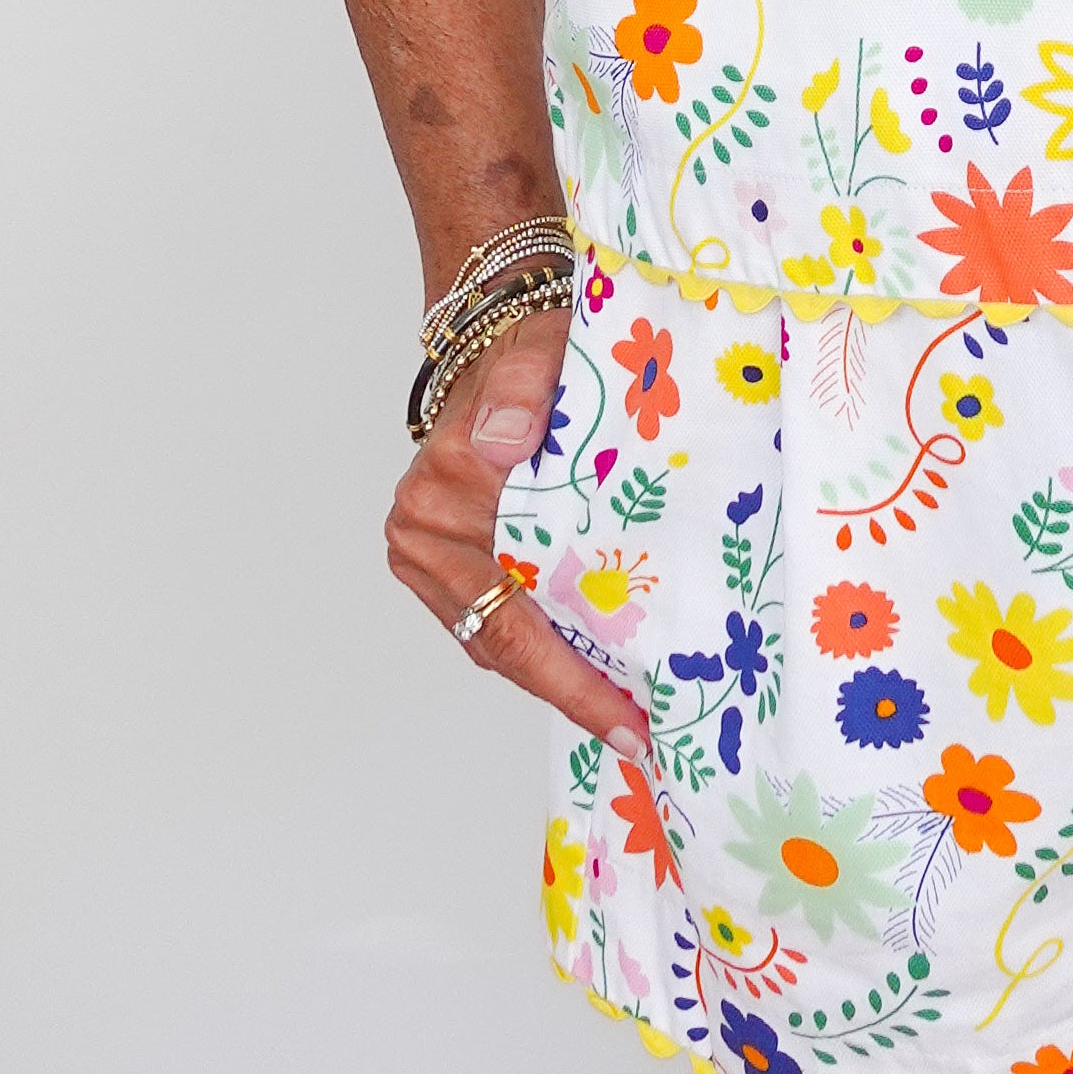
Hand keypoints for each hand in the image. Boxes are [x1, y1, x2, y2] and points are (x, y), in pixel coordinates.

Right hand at [385, 318, 650, 758]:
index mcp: (442, 489)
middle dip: (578, 691)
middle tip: (647, 734)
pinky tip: (604, 677)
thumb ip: (524, 388)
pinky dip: (550, 652)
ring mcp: (432, 557)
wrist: (502, 339)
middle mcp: (424, 531)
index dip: (572, 672)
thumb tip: (503, 444)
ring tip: (635, 717)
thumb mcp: (539, 350)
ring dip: (566, 678)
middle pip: (509, 638)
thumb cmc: (531, 348)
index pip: (513, 604)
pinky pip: (501, 625)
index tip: (630, 714)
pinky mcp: (449, 567)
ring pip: (504, 641)